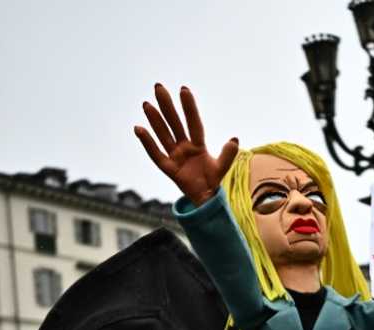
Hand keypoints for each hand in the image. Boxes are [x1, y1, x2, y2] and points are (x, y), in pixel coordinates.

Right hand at [134, 83, 239, 206]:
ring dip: (155, 120)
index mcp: (199, 145)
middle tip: (158, 87)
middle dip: (167, 106)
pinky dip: (147, 142)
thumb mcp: (222, 167)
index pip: (193, 123)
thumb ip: (228, 155)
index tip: (183, 89)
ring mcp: (175, 157)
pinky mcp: (168, 168)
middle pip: (174, 123)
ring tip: (147, 104)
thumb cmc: (213, 180)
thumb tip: (234, 139)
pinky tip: (139, 128)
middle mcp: (185, 147)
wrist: (205, 198)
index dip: (189, 107)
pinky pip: (156, 154)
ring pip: (163, 135)